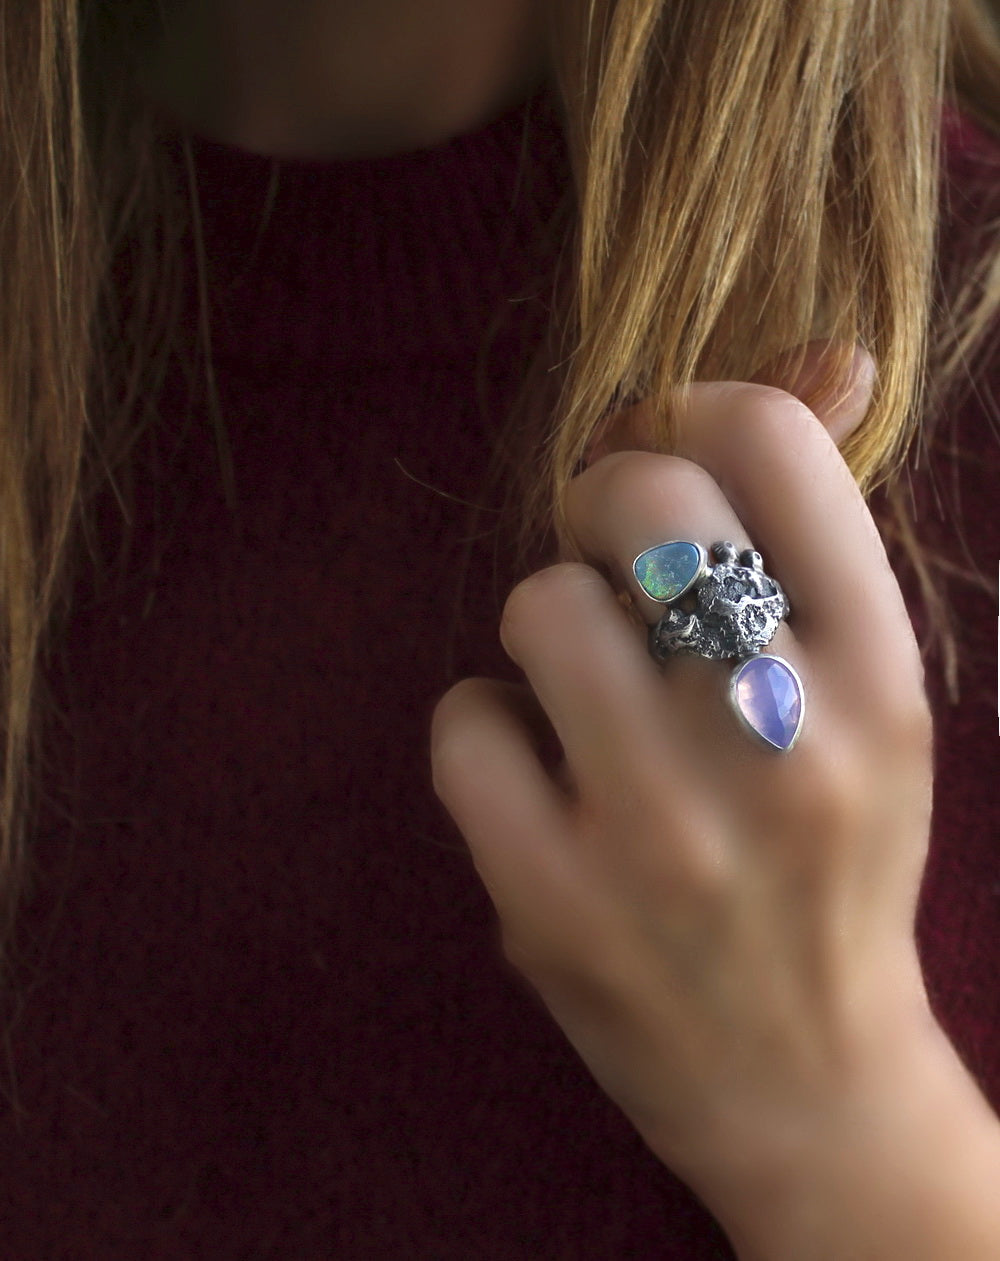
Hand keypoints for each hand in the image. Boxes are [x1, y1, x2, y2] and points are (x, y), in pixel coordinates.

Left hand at [429, 343, 939, 1216]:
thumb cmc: (837, 861)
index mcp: (879, 675)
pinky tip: (540, 789)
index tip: (679, 474)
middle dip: (599, 509)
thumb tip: (823, 344)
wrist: (809, 1085)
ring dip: (545, 633)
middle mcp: (780, 739)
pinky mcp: (554, 901)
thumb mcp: (872, 700)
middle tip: (618, 581)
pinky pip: (465, 722)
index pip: (767, 436)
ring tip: (588, 706)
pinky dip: (486, 736)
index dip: (696, 415)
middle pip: (630, 493)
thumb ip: (822, 529)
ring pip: (537, 603)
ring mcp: (661, 828)